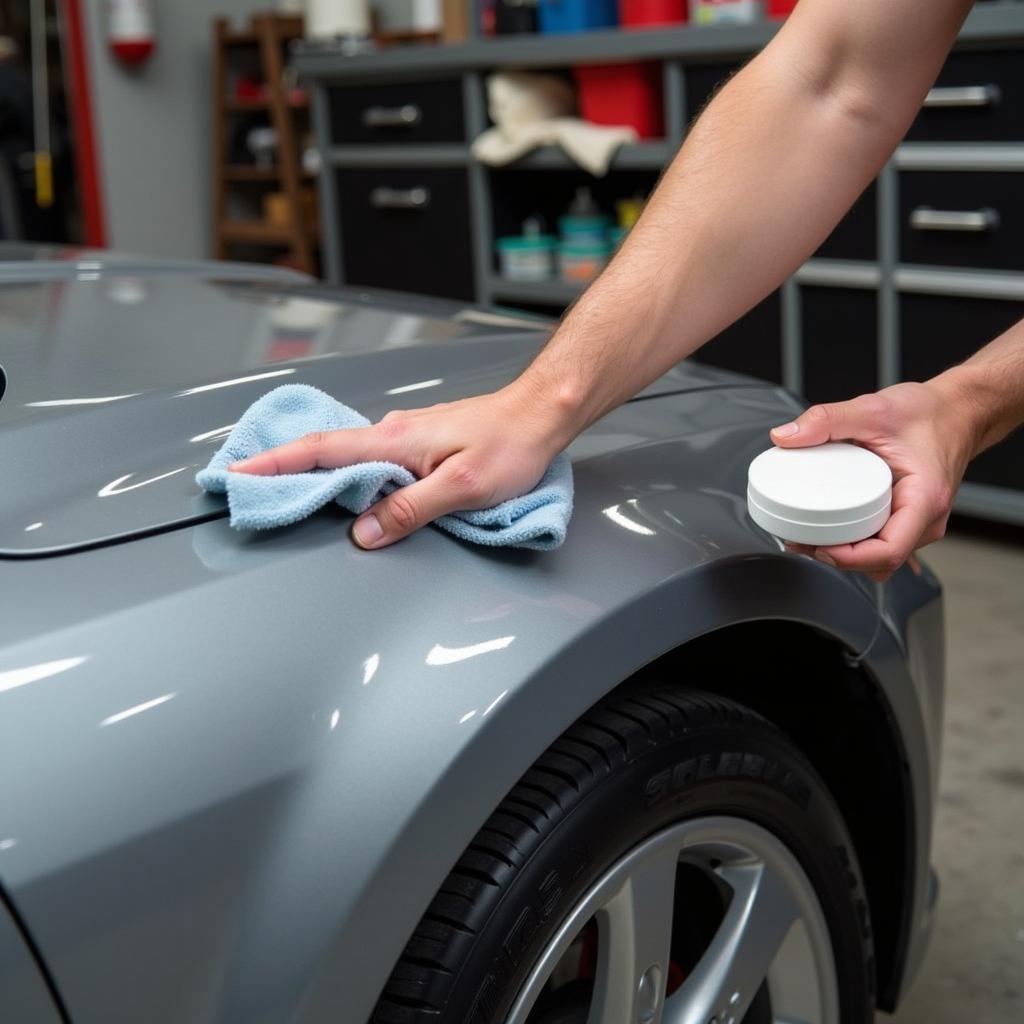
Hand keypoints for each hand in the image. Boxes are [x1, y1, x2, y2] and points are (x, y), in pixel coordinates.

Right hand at [228, 383, 568, 548]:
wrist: (542, 413)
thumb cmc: (511, 446)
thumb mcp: (463, 489)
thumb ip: (411, 510)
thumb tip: (366, 532)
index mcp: (397, 440)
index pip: (322, 450)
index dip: (276, 462)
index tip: (238, 473)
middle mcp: (395, 432)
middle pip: (327, 452)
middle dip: (284, 468)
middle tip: (248, 488)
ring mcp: (407, 435)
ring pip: (351, 456)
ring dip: (318, 472)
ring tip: (288, 493)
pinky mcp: (421, 443)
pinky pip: (374, 459)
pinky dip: (351, 472)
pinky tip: (351, 488)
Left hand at [770, 373, 979, 580]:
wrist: (957, 411)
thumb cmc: (929, 413)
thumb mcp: (872, 408)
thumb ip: (826, 419)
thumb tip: (784, 436)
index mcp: (924, 499)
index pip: (888, 551)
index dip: (850, 558)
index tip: (819, 547)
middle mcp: (926, 519)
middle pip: (879, 560)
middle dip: (837, 557)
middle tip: (798, 540)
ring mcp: (918, 522)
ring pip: (879, 557)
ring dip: (845, 554)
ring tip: (808, 537)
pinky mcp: (907, 518)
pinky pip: (881, 543)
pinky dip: (855, 543)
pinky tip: (828, 532)